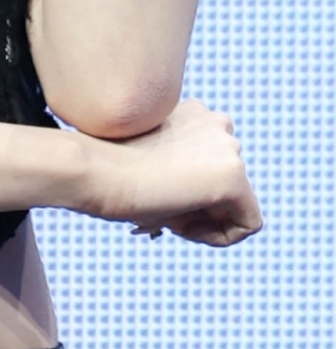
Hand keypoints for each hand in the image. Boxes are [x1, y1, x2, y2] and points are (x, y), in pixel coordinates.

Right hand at [90, 97, 262, 248]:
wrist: (99, 170)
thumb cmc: (111, 168)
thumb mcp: (152, 159)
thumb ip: (181, 167)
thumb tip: (199, 195)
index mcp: (196, 112)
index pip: (212, 165)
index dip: (188, 190)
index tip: (157, 192)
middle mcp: (218, 122)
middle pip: (226, 186)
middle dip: (197, 204)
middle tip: (159, 205)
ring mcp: (230, 149)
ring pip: (236, 205)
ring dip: (204, 218)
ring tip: (166, 210)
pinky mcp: (236, 178)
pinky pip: (248, 225)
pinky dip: (217, 237)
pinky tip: (180, 224)